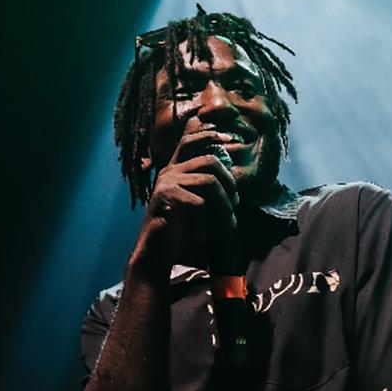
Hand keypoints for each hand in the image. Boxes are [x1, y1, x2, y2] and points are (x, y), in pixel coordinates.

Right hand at [136, 129, 238, 268]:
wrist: (156, 255)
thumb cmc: (179, 232)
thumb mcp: (196, 206)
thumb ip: (206, 189)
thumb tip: (232, 181)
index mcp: (175, 170)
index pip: (190, 141)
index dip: (208, 135)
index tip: (228, 138)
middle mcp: (169, 172)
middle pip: (210, 160)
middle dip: (229, 183)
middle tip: (235, 205)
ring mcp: (166, 183)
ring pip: (209, 182)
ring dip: (224, 206)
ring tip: (227, 224)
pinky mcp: (164, 198)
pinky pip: (198, 203)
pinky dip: (204, 222)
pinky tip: (200, 236)